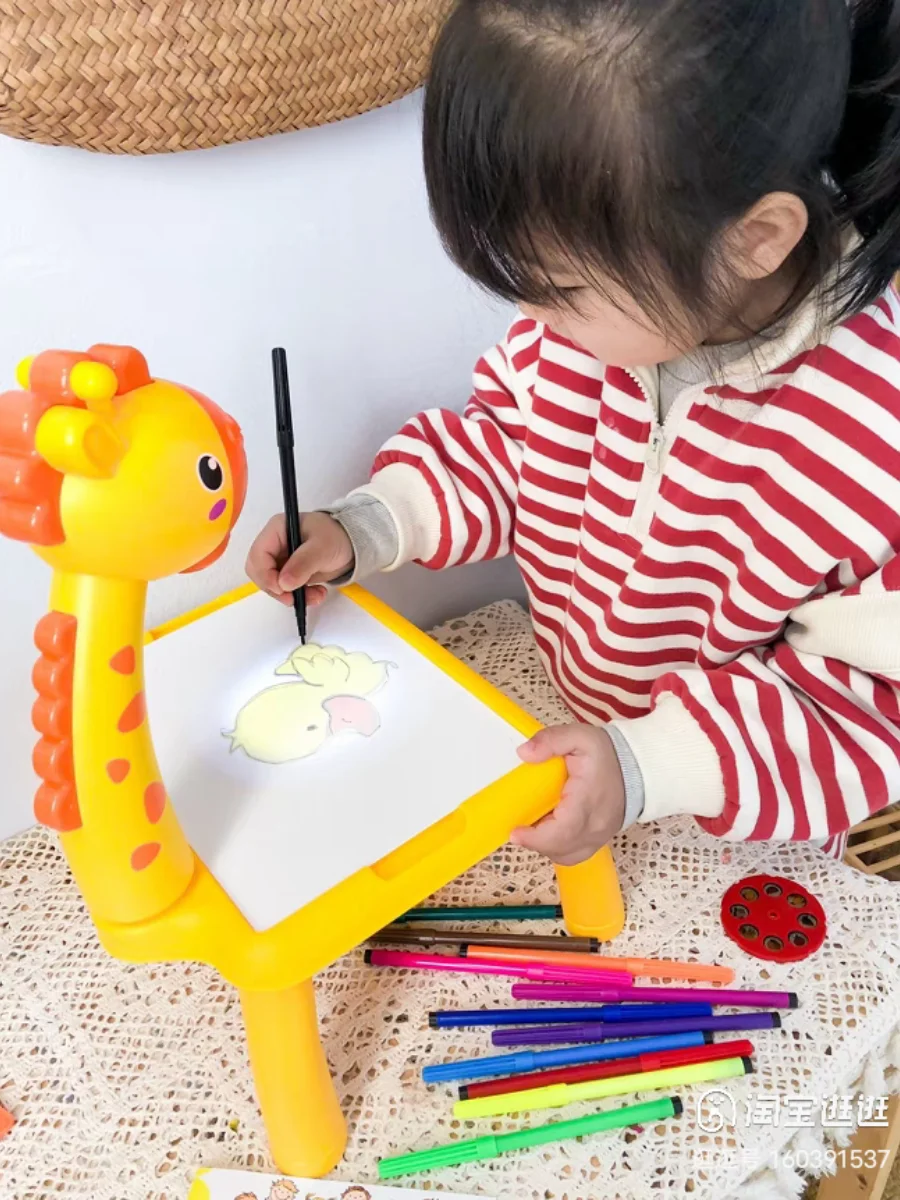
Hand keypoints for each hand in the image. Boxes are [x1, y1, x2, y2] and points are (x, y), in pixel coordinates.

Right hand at [245, 511, 352, 608]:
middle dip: (276, 589)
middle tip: (294, 598)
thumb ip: (302, 564)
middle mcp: (274, 544)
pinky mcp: (289, 573)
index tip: (282, 589)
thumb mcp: (322, 548)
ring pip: (272, 584)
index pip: (258, 555)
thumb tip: (283, 583)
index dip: (265, 575)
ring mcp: (281, 559)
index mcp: (277, 530)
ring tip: (315, 595)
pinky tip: (317, 594)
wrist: (353, 545)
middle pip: (260, 572)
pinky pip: (285, 590)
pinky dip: (299, 597)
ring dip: (291, 596)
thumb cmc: (337, 537)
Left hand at [512, 724, 625, 864]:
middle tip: (518, 827)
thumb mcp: (579, 737)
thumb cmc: (607, 754)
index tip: (515, 833)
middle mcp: (594, 826)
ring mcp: (597, 837)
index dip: (536, 838)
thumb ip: (551, 740)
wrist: (637, 768)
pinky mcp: (597, 840)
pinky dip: (556, 848)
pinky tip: (548, 831)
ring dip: (544, 847)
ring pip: (565, 855)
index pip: (563, 831)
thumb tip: (524, 753)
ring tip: (532, 827)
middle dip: (534, 842)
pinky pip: (573, 854)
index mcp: (588, 801)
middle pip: (560, 848)